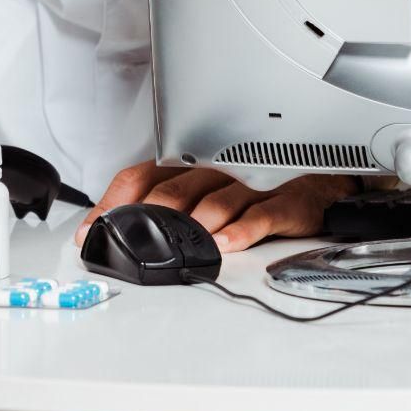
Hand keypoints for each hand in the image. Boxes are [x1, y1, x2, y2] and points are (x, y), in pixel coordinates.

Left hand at [77, 164, 355, 253]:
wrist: (320, 180)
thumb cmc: (254, 185)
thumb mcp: (206, 190)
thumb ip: (165, 207)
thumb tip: (113, 232)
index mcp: (189, 165)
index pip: (140, 177)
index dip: (112, 204)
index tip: (91, 232)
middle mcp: (214, 170)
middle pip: (172, 190)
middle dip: (145, 220)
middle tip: (128, 245)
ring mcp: (249, 184)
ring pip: (214, 200)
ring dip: (192, 224)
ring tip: (175, 245)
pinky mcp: (282, 200)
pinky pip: (259, 214)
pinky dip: (241, 229)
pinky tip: (226, 243)